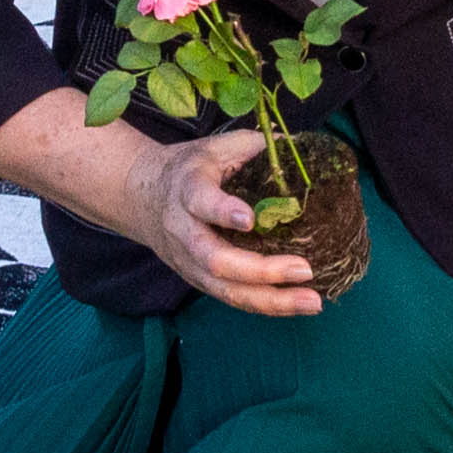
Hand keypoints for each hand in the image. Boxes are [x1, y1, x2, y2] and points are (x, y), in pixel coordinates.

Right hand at [123, 127, 321, 316]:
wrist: (140, 196)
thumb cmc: (190, 169)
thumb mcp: (214, 147)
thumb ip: (251, 146)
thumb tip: (296, 147)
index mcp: (187, 189)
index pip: (201, 202)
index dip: (223, 211)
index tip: (250, 219)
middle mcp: (184, 231)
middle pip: (216, 259)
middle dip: (262, 270)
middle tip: (304, 269)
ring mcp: (189, 262)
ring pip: (226, 289)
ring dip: (271, 300)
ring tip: (312, 301)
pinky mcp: (198, 280)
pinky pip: (233, 298)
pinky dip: (266, 305)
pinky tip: (298, 304)